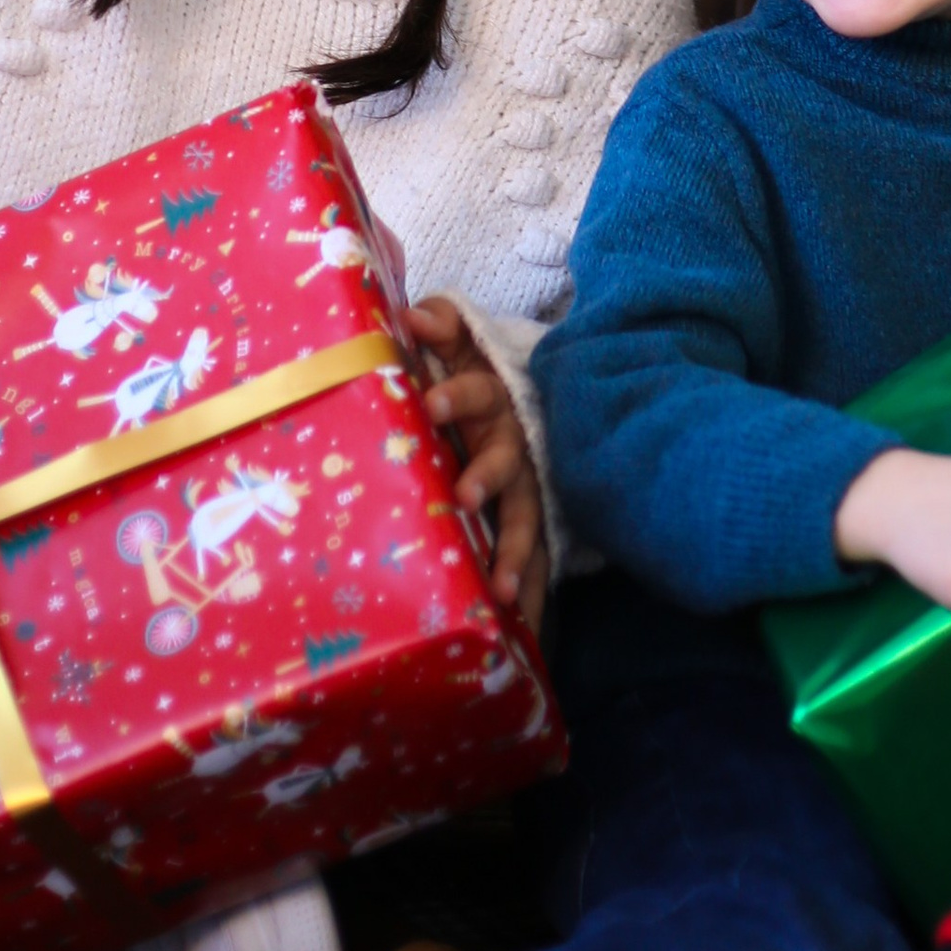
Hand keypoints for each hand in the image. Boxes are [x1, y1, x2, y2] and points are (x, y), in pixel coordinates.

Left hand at [407, 297, 547, 629]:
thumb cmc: (471, 369)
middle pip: (508, 461)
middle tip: (464, 497)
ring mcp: (527, 484)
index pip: (476, 391)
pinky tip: (526, 634)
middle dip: (489, 478)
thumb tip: (412, 317)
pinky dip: (534, 595)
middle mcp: (514, 442)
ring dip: (518, 552)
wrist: (520, 393)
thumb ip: (439, 323)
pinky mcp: (533, 520)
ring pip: (528, 517)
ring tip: (503, 591)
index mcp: (490, 397)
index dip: (454, 394)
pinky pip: (538, 560)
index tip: (427, 403)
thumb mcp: (458, 339)